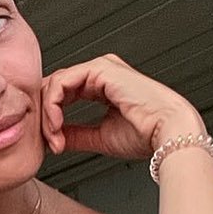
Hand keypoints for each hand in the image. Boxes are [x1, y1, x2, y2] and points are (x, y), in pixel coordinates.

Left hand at [41, 54, 204, 158]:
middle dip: (47, 116)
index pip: (64, 94)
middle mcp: (100, 74)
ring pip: (56, 84)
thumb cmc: (145, 134)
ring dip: (49, 114)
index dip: (51, 118)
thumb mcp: (99, 137)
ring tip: (54, 137)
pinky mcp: (100, 70)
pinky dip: (53, 105)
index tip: (54, 144)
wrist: (166, 132)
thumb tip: (56, 138)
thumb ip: (76, 134)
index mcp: (102, 86)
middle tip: (50, 143)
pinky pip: (62, 82)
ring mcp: (100, 69)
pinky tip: (57, 124)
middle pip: (56, 87)